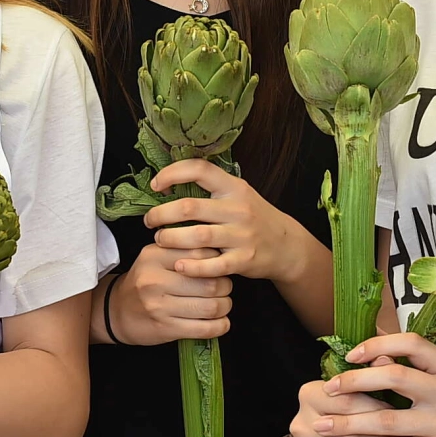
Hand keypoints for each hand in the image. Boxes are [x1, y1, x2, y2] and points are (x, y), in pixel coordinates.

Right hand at [107, 242, 227, 345]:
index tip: (218, 266)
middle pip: (211, 282)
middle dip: (225, 286)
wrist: (117, 311)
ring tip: (222, 304)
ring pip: (211, 307)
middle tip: (224, 288)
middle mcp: (155, 280)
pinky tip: (221, 322)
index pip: (201, 253)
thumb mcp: (155, 257)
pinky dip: (220, 326)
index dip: (217, 261)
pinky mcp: (166, 328)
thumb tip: (220, 251)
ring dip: (225, 306)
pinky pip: (204, 329)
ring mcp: (159, 306)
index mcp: (155, 256)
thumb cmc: (144, 282)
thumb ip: (183, 250)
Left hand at [145, 159, 322, 284]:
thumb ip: (211, 188)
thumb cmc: (253, 217)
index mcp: (234, 187)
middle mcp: (238, 208)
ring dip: (171, 239)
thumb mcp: (238, 194)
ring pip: (196, 236)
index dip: (172, 173)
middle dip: (161, 214)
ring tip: (160, 240)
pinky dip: (191, 267)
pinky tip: (178, 265)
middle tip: (150, 221)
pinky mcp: (243, 259)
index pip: (200, 169)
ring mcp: (242, 235)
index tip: (156, 185)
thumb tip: (169, 183)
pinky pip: (211, 265)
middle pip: (189, 207)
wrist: (286, 245)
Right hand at [291, 378, 396, 436]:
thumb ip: (374, 370)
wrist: (336, 433)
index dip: (378, 409)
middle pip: (347, 436)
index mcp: (309, 394)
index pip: (347, 402)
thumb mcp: (365, 385)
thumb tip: (387, 356)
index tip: (402, 413)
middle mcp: (299, 423)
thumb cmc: (357, 405)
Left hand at [313, 333, 435, 436]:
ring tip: (322, 427)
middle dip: (355, 381)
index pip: (411, 343)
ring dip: (350, 424)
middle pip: (395, 376)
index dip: (378, 344)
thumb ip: (416, 366)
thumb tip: (374, 344)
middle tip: (328, 389)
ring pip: (388, 420)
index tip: (351, 355)